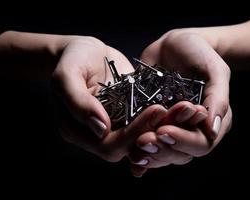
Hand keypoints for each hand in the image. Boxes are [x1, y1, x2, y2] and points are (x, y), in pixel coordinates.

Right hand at [53, 37, 166, 161]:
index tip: (155, 110)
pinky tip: (178, 107)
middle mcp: (98, 135)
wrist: (84, 53)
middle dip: (151, 131)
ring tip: (182, 110)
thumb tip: (101, 128)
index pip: (107, 145)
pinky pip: (146, 122)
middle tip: (171, 110)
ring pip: (141, 137)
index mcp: (77, 131)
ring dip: (162, 127)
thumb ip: (78, 102)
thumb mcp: (67, 75)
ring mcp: (115, 126)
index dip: (132, 134)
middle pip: (128, 147)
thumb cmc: (72, 60)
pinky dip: (163, 118)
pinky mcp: (128, 116)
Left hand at [128, 30, 231, 175]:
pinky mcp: (153, 123)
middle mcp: (191, 130)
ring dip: (148, 153)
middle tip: (143, 141)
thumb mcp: (214, 70)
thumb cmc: (199, 54)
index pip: (201, 143)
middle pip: (180, 154)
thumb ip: (217, 98)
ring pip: (162, 153)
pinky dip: (138, 151)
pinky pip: (147, 139)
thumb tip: (212, 131)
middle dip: (162, 150)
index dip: (183, 141)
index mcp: (210, 121)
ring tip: (134, 147)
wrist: (174, 45)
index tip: (165, 131)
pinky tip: (129, 157)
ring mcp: (171, 128)